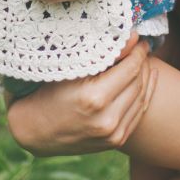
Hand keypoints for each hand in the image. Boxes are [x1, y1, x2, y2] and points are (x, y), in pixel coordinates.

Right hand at [5, 34, 157, 154]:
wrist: (33, 131)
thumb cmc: (45, 92)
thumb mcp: (69, 68)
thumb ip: (104, 54)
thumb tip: (133, 37)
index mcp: (93, 98)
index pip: (130, 68)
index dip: (137, 51)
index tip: (139, 39)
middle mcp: (106, 119)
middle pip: (138, 82)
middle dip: (142, 62)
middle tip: (141, 48)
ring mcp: (112, 134)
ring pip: (141, 98)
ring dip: (146, 77)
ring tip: (143, 62)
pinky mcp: (114, 141)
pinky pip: (138, 115)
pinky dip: (143, 96)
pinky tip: (145, 82)